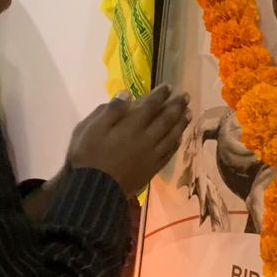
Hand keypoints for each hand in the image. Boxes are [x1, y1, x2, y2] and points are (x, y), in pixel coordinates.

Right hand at [67, 86, 189, 194]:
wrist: (94, 189)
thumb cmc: (88, 156)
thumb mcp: (90, 129)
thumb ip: (110, 111)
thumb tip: (126, 94)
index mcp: (131, 126)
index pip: (150, 106)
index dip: (160, 95)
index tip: (169, 86)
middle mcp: (146, 139)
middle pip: (166, 119)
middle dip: (176, 106)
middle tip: (185, 96)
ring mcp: (151, 155)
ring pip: (171, 136)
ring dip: (181, 123)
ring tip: (189, 113)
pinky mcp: (151, 169)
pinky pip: (168, 153)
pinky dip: (176, 143)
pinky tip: (179, 138)